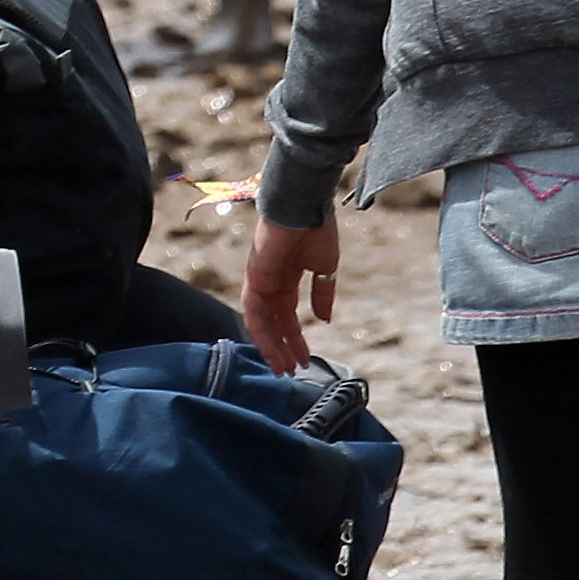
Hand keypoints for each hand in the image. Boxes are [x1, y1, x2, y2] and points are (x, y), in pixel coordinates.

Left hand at [240, 216, 341, 372]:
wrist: (304, 207)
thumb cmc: (317, 231)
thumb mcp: (325, 269)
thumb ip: (322, 295)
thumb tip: (324, 320)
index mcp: (288, 277)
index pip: (288, 315)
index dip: (296, 338)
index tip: (306, 359)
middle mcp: (271, 282)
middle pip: (273, 323)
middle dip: (282, 348)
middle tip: (291, 372)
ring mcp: (260, 281)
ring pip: (261, 323)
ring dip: (271, 347)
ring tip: (283, 370)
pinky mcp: (253, 279)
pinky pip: (253, 313)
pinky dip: (261, 334)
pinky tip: (274, 350)